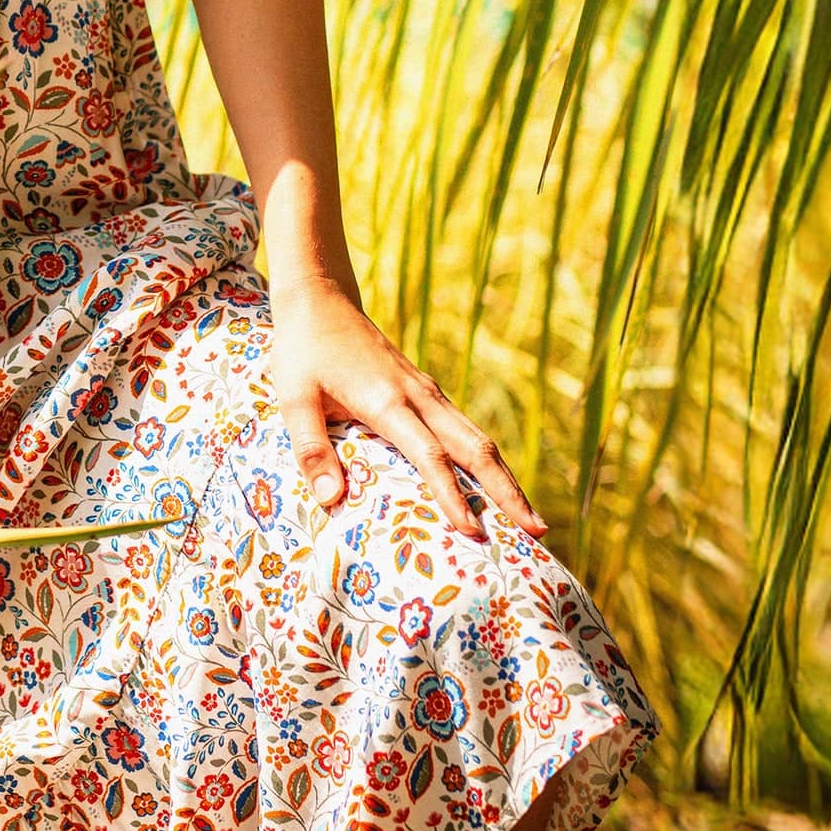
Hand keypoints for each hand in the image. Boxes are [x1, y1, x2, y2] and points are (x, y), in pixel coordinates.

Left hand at [264, 270, 546, 541]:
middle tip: (537, 532)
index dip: (452, 494)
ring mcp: (428, 392)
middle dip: (508, 492)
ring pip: (479, 438)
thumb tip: (331, 501)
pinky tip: (495, 486)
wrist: (321, 298)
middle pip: (477, 448)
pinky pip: (466, 430)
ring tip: (532, 520)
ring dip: (507, 479)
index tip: (472, 531)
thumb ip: (311, 449)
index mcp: (388, 400)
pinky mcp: (427, 392)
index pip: (430, 454)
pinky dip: (488, 462)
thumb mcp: (293, 399)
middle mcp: (420, 396)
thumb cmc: (303, 350)